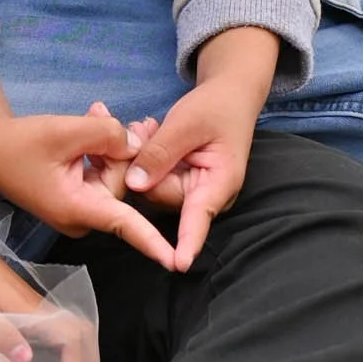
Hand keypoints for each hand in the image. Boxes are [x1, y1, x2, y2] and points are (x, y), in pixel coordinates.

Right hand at [0, 105, 175, 269]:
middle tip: (106, 110)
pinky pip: (98, 173)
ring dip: (107, 143)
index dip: (152, 242)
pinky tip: (90, 121)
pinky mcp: (74, 195)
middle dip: (119, 147)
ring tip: (94, 110)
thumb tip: (137, 145)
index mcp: (78, 208)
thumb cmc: (21, 142)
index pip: (124, 225)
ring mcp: (78, 206)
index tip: (177, 261)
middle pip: (120, 182)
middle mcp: (81, 215)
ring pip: (110, 174)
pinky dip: (97, 150)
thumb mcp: (65, 131)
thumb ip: (106, 135)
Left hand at [0, 209, 98, 361]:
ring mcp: (30, 301)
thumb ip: (0, 332)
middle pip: (80, 331)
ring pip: (71, 328)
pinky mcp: (20, 301)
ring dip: (80, 356)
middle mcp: (36, 304)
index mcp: (27, 306)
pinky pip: (57, 327)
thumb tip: (29, 360)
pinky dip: (66, 348)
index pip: (70, 335)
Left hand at [122, 31, 272, 268]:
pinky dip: (146, 155)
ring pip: (152, 186)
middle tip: (144, 126)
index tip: (179, 264)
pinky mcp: (178, 182)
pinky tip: (150, 131)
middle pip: (161, 195)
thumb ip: (161, 152)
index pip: (201, 216)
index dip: (189, 241)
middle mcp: (206, 194)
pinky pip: (152, 177)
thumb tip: (134, 185)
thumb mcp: (186, 123)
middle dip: (145, 165)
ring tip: (150, 125)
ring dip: (143, 156)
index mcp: (220, 182)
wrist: (228, 96)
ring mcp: (191, 190)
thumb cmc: (215, 107)